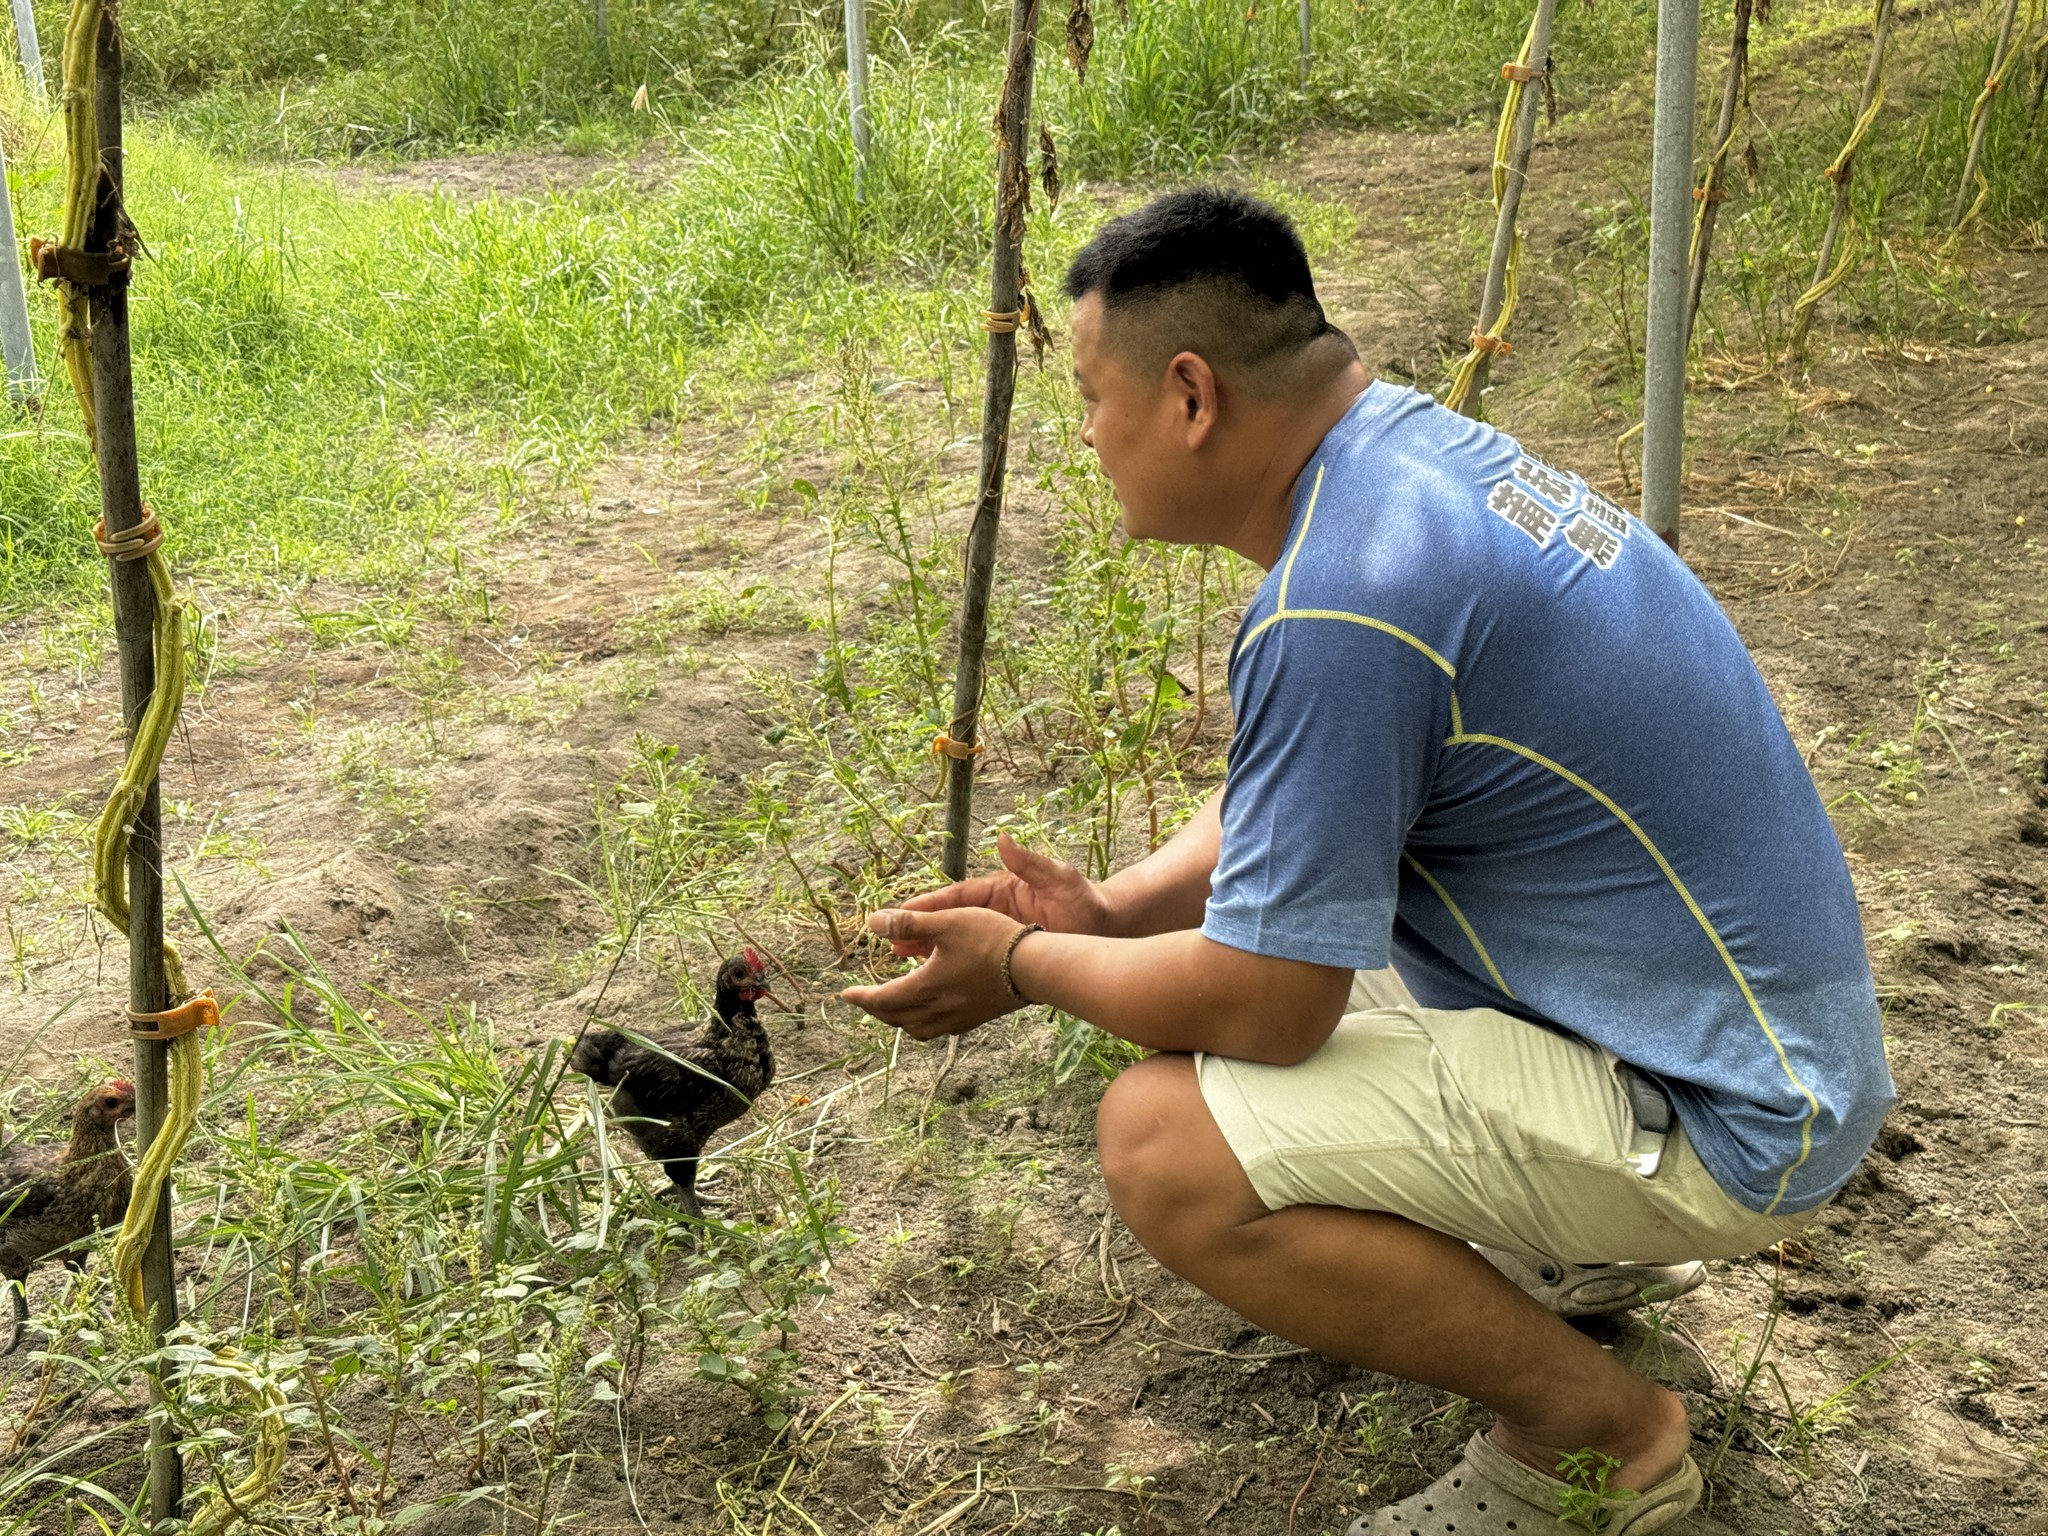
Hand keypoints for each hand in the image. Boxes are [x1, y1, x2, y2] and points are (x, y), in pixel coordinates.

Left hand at [838, 906, 1029, 1039]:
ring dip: (899, 1020)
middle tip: (865, 999)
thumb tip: (871, 922)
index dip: (860, 997)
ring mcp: (958, 1019)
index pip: (881, 1000)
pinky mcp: (975, 1019)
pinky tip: (930, 1009)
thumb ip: (908, 923)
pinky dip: (923, 1022)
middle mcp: (938, 1010)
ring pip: (917, 1028)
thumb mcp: (947, 922)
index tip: (844, 995)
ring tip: (894, 1006)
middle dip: (876, 1010)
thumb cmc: (991, 940)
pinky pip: (938, 1029)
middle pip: (896, 1018)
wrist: (1034, 968)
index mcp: (925, 987)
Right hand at [886, 833, 1112, 958]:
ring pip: (956, 942)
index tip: (903, 911)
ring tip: (901, 959)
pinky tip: (935, 980)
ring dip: (930, 949)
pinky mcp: (1006, 953)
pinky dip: (954, 966)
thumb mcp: (1058, 878)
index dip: (930, 905)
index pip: (958, 897)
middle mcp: (995, 910)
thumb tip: (1004, 839)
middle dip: (920, 929)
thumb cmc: (1085, 900)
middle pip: (950, 920)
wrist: (1107, 926)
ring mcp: (999, 933)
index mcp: (1001, 889)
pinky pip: (973, 960)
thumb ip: (1030, 863)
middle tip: (891, 940)